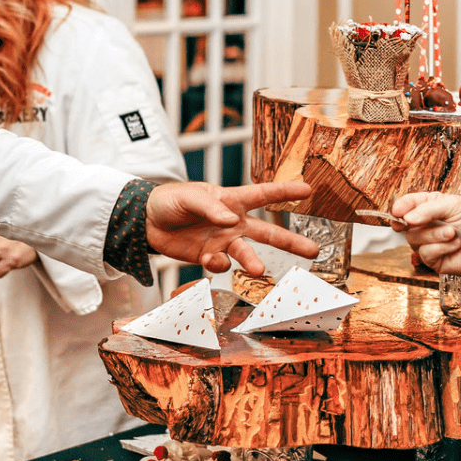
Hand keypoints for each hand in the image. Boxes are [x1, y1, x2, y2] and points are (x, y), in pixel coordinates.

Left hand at [143, 181, 320, 274]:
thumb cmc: (170, 201)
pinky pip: (222, 265)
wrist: (147, 222)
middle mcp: (233, 223)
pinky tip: (209, 259)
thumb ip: (211, 207)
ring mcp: (223, 242)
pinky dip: (218, 264)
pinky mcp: (210, 257)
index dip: (286, 192)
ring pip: (247, 253)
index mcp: (231, 200)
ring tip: (260, 270)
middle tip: (313, 251)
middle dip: (291, 242)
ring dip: (254, 262)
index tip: (308, 190)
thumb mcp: (189, 197)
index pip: (263, 195)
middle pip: (268, 232)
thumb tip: (231, 220)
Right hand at [391, 192, 460, 274]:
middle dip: (423, 223)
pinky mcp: (433, 260)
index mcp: (427, 208)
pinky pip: (425, 254)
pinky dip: (442, 248)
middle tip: (443, 222)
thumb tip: (405, 219)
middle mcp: (424, 226)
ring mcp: (428, 243)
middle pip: (405, 225)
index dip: (399, 209)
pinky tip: (455, 245)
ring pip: (414, 240)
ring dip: (436, 235)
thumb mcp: (451, 204)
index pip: (405, 206)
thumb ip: (426, 209)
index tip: (398, 212)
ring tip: (454, 233)